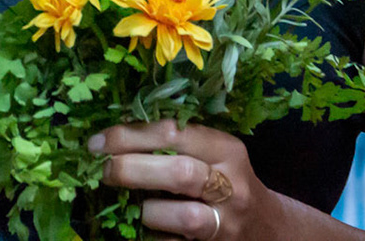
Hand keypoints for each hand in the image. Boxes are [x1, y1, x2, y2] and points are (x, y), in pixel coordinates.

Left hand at [92, 120, 285, 239]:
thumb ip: (177, 143)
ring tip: (132, 204)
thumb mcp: (214, 154)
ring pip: (181, 215)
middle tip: (103, 170)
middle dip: (132, 169)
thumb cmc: (227, 181)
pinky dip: (152, 236)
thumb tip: (113, 135)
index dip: (131, 136)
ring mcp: (226, 223)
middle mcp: (232, 186)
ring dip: (146, 210)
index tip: (98, 142)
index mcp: (227, 150)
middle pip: (179, 173)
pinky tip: (139, 227)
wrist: (267, 229)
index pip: (175, 133)